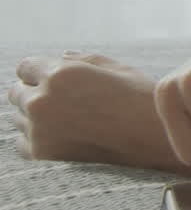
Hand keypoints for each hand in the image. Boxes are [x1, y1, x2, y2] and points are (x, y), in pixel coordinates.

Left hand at [8, 52, 173, 166]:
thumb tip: (61, 56)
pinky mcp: (42, 153)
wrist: (155, 140)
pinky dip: (36, 138)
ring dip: (35, 116)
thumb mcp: (118, 69)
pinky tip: (62, 136)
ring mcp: (39, 128)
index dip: (39, 72)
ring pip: (18, 118)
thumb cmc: (141, 100)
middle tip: (64, 102)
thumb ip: (84, 60)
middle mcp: (43, 100)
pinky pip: (22, 142)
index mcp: (60, 73)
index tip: (53, 79)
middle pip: (16, 92)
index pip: (24, 68)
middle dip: (34, 93)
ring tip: (68, 120)